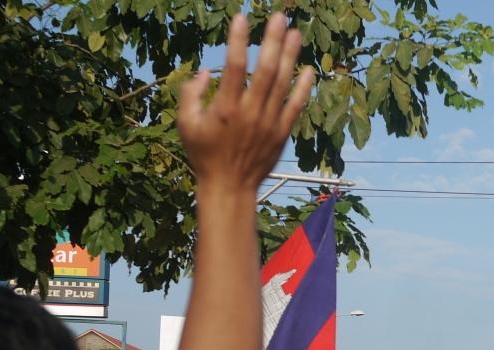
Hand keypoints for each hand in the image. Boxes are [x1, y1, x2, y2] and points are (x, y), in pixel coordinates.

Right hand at [177, 13, 313, 191]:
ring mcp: (269, 123)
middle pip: (266, 69)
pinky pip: (296, 106)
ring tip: (295, 33)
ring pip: (283, 83)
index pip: (235, 66)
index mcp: (225, 108)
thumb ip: (190, 95)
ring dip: (290, 56)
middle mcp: (250, 112)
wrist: (229, 187)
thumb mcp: (185, 124)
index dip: (239, 40)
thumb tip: (205, 71)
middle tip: (279, 16)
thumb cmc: (204, 154)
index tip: (241, 18)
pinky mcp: (282, 133)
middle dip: (273, 40)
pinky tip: (308, 70)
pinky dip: (303, 88)